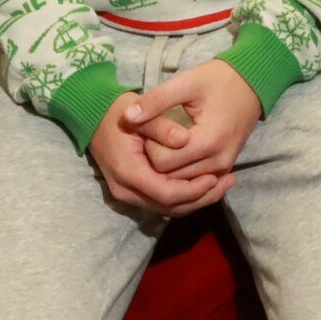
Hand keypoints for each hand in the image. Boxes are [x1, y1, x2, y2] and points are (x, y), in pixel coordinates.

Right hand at [90, 99, 231, 218]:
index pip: (166, 193)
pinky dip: (183, 196)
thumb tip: (185, 140)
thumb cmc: (118, 111)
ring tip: (221, 185)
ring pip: (167, 208)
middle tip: (227, 183)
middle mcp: (126, 190)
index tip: (215, 177)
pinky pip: (161, 201)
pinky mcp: (132, 191)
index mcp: (128, 172)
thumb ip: (161, 126)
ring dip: (195, 200)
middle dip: (200, 198)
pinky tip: (203, 184)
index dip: (193, 189)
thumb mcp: (140, 112)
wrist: (93, 116)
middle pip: (169, 206)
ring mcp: (127, 194)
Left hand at [126, 59, 263, 181]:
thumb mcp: (186, 82)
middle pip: (171, 177)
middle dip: (155, 159)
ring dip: (167, 168)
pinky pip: (195, 180)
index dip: (149, 146)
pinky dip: (180, 172)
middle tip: (151, 136)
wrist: (252, 82)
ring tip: (161, 143)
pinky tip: (173, 153)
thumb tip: (127, 116)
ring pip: (182, 183)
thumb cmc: (218, 79)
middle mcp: (217, 162)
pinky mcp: (224, 167)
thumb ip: (156, 100)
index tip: (149, 127)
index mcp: (207, 142)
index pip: (162, 162)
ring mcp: (223, 167)